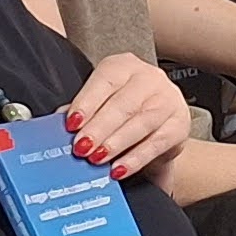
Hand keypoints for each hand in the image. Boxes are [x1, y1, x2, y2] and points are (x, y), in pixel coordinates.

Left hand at [62, 55, 193, 177]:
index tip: (71, 124)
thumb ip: (83, 110)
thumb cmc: (125, 111)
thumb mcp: (102, 103)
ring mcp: (168, 100)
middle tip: (81, 147)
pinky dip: (135, 158)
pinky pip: (156, 143)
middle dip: (99, 128)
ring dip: (116, 143)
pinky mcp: (179, 125)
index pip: (106, 80)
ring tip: (97, 159)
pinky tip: (119, 169)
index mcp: (124, 66)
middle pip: (124, 103)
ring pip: (142, 122)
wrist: (160, 124)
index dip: (87, 102)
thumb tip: (55, 123)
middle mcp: (149, 78)